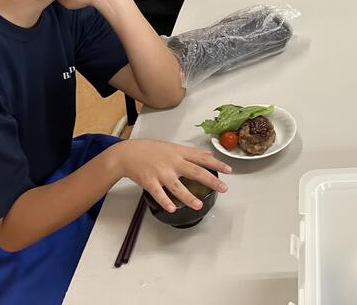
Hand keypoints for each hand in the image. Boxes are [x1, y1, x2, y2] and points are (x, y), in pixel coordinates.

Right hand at [110, 139, 230, 212]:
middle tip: (223, 188)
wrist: (127, 153)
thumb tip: (208, 155)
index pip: (202, 158)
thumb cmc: (150, 150)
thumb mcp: (173, 147)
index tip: (229, 170)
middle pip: (195, 171)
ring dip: (188, 197)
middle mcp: (172, 162)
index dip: (216, 164)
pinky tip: (172, 208)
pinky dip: (165, 201)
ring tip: (198, 205)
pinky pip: (158, 193)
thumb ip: (191, 152)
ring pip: (177, 186)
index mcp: (179, 153)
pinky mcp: (149, 182)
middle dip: (210, 180)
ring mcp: (161, 172)